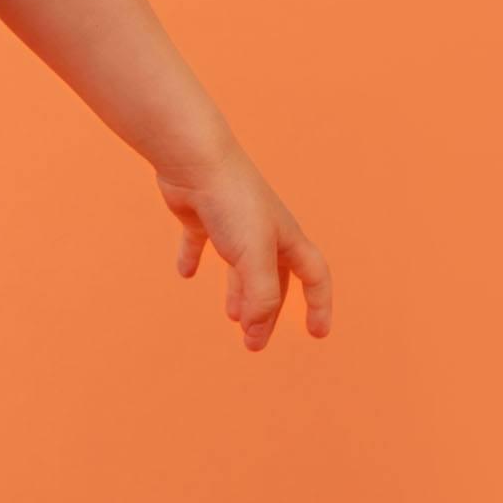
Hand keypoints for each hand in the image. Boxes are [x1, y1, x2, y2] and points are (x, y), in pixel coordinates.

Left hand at [154, 139, 332, 350]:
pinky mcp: (200, 214)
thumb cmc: (231, 204)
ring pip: (240, 266)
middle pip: (273, 280)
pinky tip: (183, 272)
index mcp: (285, 238)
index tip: (317, 334)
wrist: (194, 159)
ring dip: (239, 293)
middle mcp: (262, 230)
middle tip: (252, 343)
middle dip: (267, 313)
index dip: (319, 305)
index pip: (314, 276)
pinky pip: (199, 241)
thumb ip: (261, 294)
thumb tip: (255, 325)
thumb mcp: (255, 256)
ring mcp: (230, 222)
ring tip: (232, 319)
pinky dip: (193, 257)